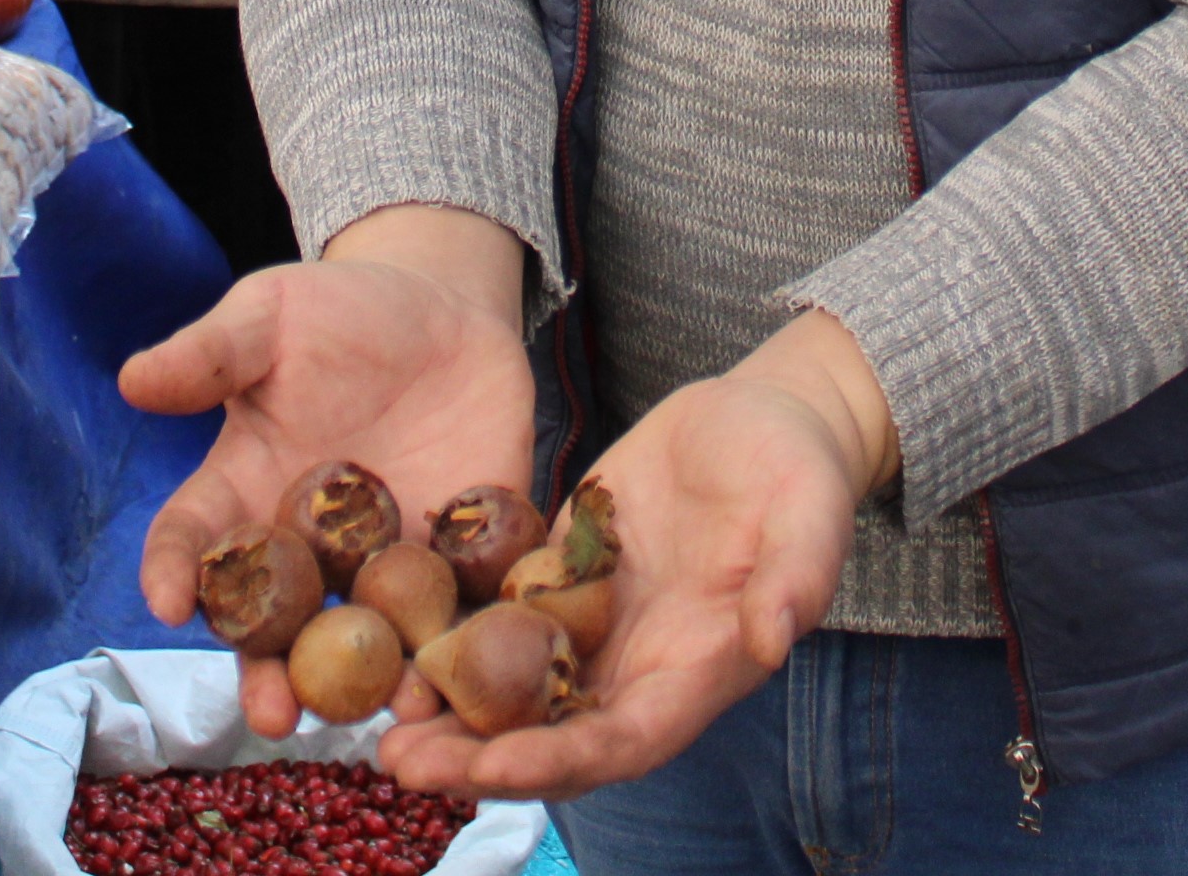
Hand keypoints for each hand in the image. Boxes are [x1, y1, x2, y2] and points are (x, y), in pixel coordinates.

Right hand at [122, 205, 537, 738]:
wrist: (445, 308)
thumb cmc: (339, 311)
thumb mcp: (271, 317)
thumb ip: (211, 353)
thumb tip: (133, 378)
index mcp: (244, 494)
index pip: (197, 543)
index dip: (176, 573)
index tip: (167, 604)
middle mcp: (307, 548)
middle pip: (278, 627)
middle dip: (272, 675)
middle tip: (274, 716)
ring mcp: (384, 562)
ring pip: (368, 638)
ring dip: (375, 682)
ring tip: (387, 711)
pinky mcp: (462, 556)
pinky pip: (460, 607)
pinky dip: (463, 640)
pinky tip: (468, 667)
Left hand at [383, 311, 892, 804]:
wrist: (764, 419)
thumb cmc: (800, 473)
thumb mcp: (811, 518)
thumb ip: (794, 581)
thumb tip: (771, 641)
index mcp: (692, 674)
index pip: (620, 742)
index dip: (556, 762)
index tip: (491, 768)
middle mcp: (631, 668)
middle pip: (547, 739)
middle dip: (474, 759)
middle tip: (398, 761)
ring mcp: (588, 626)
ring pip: (507, 693)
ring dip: (446, 716)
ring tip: (376, 722)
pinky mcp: (555, 576)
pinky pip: (494, 621)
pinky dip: (444, 641)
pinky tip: (387, 636)